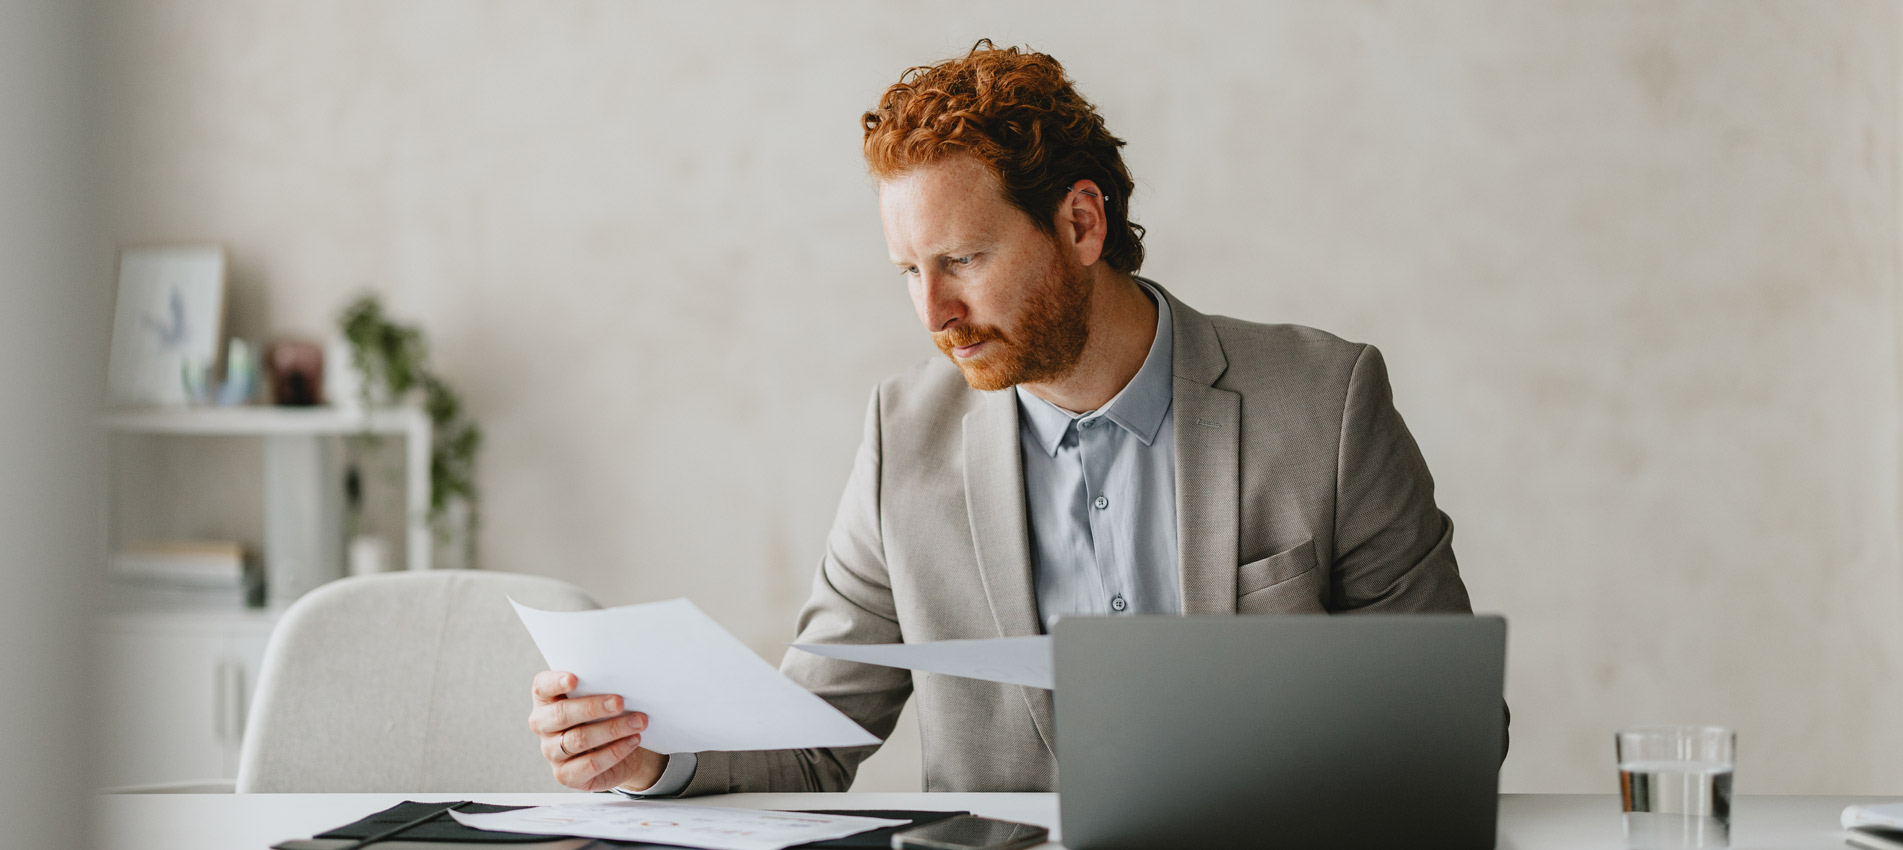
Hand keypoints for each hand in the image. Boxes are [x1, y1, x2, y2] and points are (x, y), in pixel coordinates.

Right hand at [528, 670, 667, 791]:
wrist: (617, 749)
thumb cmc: (604, 715)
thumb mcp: (599, 698)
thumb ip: (599, 688)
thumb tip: (621, 679)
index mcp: (546, 700)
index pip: (542, 687)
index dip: (555, 682)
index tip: (574, 679)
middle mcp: (543, 725)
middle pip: (562, 715)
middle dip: (593, 707)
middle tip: (620, 702)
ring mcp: (551, 752)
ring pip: (579, 739)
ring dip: (613, 729)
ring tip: (638, 722)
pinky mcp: (565, 775)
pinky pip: (591, 764)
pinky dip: (615, 751)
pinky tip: (632, 740)